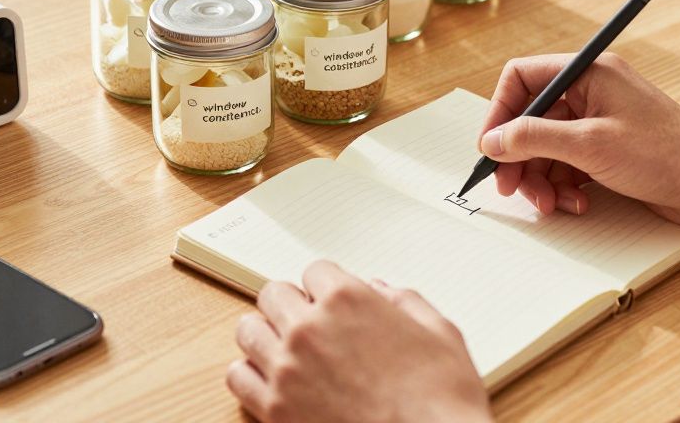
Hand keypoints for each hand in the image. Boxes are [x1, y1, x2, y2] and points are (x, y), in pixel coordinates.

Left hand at [227, 260, 491, 422]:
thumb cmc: (440, 403)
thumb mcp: (441, 335)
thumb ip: (407, 303)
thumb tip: (384, 292)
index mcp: (348, 300)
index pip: (315, 271)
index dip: (327, 287)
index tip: (332, 301)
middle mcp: (309, 329)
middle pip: (273, 293)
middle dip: (292, 304)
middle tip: (308, 322)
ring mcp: (286, 369)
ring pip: (248, 330)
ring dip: (266, 334)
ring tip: (285, 349)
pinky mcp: (274, 409)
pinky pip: (237, 377)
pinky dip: (251, 374)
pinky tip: (273, 380)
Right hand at [478, 53, 679, 227]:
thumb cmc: (666, 155)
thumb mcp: (589, 146)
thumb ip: (534, 138)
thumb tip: (493, 140)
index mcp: (588, 73)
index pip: (523, 78)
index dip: (500, 112)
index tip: (490, 148)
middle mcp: (592, 92)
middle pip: (531, 118)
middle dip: (519, 157)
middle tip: (511, 189)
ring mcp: (600, 122)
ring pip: (547, 147)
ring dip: (541, 179)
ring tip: (551, 205)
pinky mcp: (609, 150)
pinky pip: (568, 164)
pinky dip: (564, 186)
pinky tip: (576, 204)